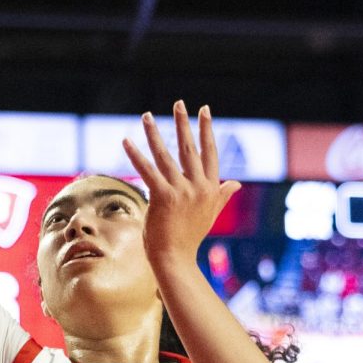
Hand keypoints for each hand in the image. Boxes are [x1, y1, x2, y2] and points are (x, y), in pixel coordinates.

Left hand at [122, 101, 239, 266]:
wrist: (176, 259)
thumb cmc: (190, 237)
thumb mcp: (210, 213)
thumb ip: (221, 195)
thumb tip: (235, 182)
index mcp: (210, 187)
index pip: (209, 152)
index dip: (206, 130)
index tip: (204, 110)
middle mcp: (198, 186)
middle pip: (189, 148)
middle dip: (184, 123)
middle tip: (179, 102)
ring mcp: (181, 191)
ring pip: (165, 155)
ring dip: (154, 133)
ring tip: (146, 115)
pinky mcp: (162, 197)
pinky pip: (147, 170)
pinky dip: (135, 154)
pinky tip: (126, 140)